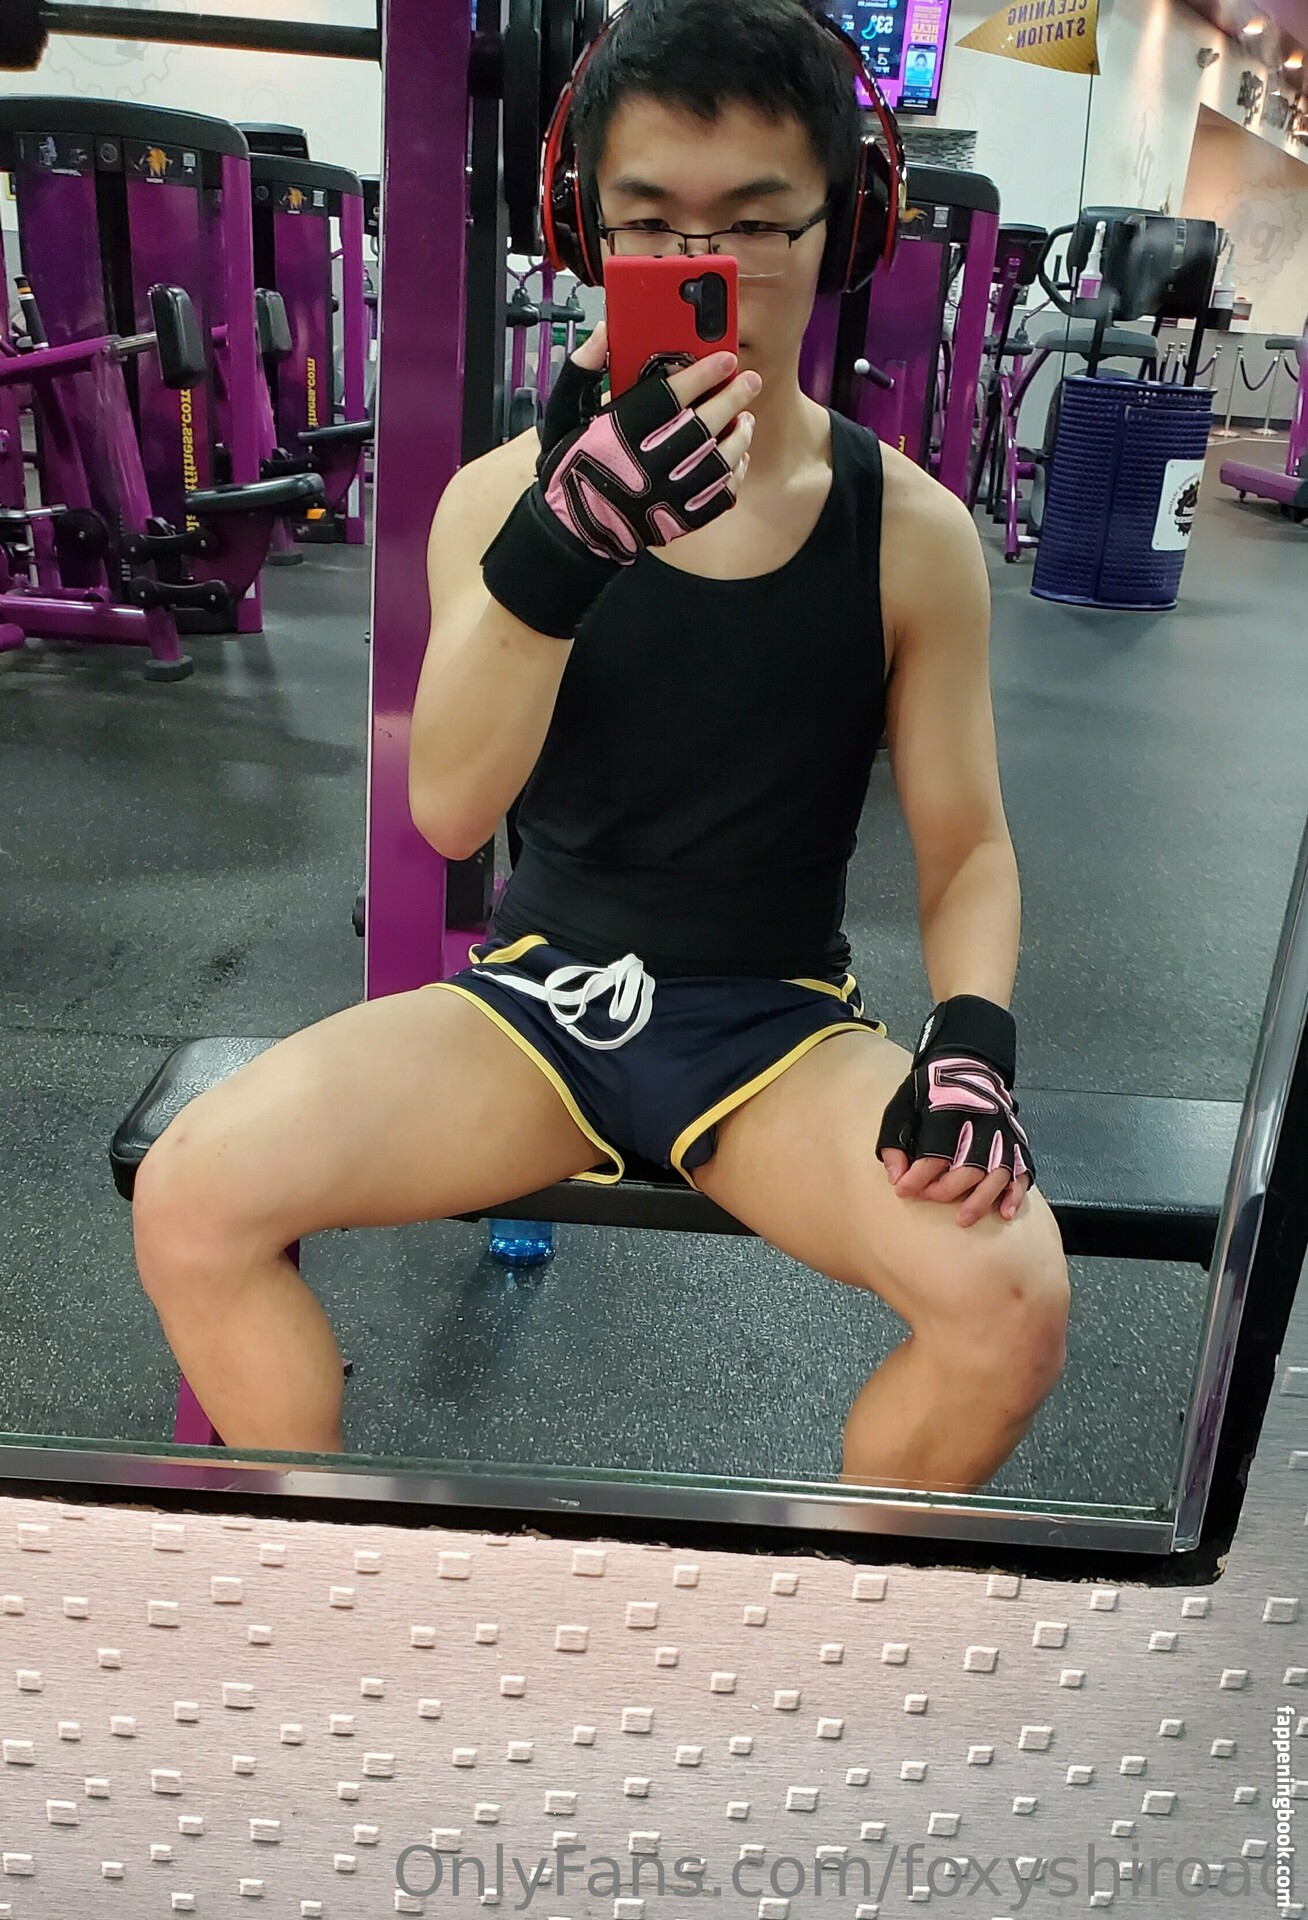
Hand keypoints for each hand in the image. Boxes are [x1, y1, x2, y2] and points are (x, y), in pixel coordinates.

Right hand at [535, 340, 758, 562]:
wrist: (573, 527)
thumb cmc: (573, 464)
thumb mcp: (565, 412)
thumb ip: (584, 370)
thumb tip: (606, 331)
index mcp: (618, 434)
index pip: (670, 397)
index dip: (702, 375)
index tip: (725, 359)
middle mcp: (646, 465)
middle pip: (701, 427)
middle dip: (731, 399)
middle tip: (750, 381)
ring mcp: (666, 497)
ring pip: (717, 462)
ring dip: (739, 436)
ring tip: (746, 418)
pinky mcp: (678, 520)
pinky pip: (719, 497)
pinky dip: (734, 475)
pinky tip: (739, 457)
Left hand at [876, 999, 1035, 1228]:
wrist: (968, 1066)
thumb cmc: (930, 1091)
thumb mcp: (902, 1106)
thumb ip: (894, 1141)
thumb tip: (896, 1177)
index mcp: (949, 1113)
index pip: (934, 1155)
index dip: (917, 1177)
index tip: (903, 1191)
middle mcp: (980, 1125)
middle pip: (967, 1169)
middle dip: (945, 1190)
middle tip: (929, 1198)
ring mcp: (1002, 1136)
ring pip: (997, 1175)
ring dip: (980, 1201)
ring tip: (963, 1219)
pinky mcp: (1016, 1144)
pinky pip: (1022, 1173)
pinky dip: (1015, 1195)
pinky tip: (1005, 1213)